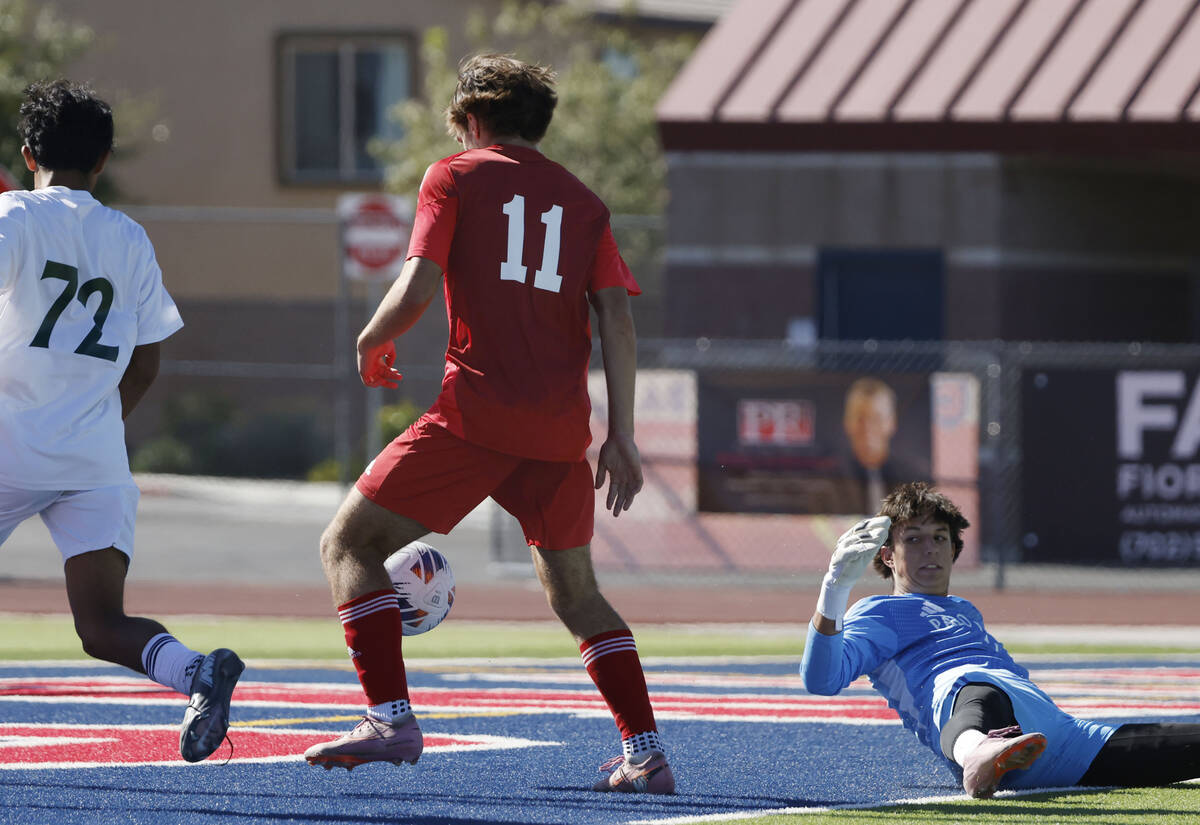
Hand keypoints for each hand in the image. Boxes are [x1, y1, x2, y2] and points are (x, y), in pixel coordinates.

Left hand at [357, 339, 402, 388]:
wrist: (371, 341)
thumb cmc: (381, 342)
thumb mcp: (389, 350)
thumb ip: (390, 359)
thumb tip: (390, 368)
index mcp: (377, 359)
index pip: (384, 369)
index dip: (391, 372)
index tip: (398, 372)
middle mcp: (371, 364)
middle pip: (381, 375)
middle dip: (390, 379)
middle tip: (398, 382)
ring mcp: (367, 368)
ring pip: (376, 380)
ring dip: (385, 383)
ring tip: (394, 384)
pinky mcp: (362, 371)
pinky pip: (368, 383)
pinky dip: (376, 384)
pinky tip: (382, 381)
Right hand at [594, 433, 642, 516]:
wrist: (619, 437)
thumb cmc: (610, 448)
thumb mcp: (603, 464)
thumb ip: (600, 476)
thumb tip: (597, 489)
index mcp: (615, 476)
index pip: (613, 491)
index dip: (610, 500)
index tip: (607, 508)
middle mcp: (623, 477)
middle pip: (622, 494)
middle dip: (619, 504)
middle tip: (616, 515)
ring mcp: (630, 474)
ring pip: (630, 491)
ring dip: (627, 500)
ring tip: (624, 509)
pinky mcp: (637, 470)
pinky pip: (638, 482)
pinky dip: (636, 489)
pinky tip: (632, 494)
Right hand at [816, 515, 891, 630]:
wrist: (840, 581)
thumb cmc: (854, 566)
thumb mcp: (867, 554)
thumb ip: (874, 544)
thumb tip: (884, 531)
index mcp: (851, 538)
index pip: (863, 526)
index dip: (874, 522)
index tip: (887, 520)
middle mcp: (845, 540)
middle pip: (859, 529)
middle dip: (874, 525)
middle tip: (887, 522)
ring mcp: (841, 549)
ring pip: (855, 539)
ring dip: (870, 535)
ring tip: (883, 533)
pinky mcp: (838, 559)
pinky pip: (849, 551)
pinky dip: (861, 548)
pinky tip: (873, 546)